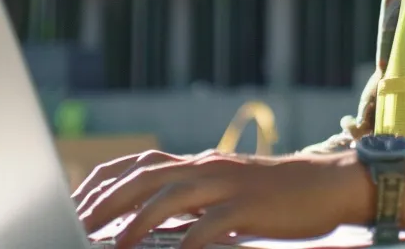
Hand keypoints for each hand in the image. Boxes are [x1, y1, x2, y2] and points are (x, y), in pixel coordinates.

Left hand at [75, 150, 373, 248]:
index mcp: (198, 163)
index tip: (75, 206)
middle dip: (106, 202)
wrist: (328, 184)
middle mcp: (207, 167)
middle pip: (144, 177)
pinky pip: (213, 225)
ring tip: (114, 244)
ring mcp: (228, 186)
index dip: (102, 183)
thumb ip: (191, 197)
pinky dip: (190, 241)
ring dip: (137, 221)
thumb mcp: (226, 188)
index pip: (137, 164)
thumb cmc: (275, 194)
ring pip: (172, 196)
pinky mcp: (249, 208)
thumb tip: (147, 215)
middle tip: (77, 226)